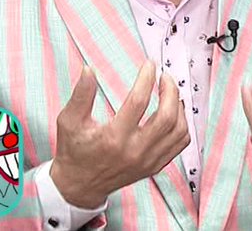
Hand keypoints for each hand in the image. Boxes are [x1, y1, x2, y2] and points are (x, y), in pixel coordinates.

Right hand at [49, 62, 190, 208]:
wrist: (79, 185)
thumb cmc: (74, 151)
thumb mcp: (69, 120)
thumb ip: (81, 94)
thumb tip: (88, 70)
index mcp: (114, 138)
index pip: (139, 102)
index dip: (147, 79)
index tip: (149, 65)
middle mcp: (134, 151)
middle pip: (166, 117)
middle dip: (170, 91)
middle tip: (165, 77)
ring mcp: (147, 161)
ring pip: (178, 131)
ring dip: (179, 107)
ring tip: (171, 91)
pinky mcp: (154, 166)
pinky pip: (179, 145)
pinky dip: (182, 125)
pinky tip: (175, 112)